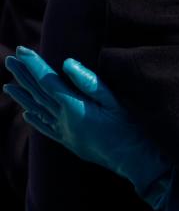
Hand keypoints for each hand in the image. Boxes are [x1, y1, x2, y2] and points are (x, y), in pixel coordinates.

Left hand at [3, 47, 169, 206]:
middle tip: (10, 60)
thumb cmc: (130, 128)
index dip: (35, 65)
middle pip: (39, 94)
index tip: (22, 50)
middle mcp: (64, 120)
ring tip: (8, 85)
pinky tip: (26, 113)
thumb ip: (90, 82)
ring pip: (38, 110)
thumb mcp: (115, 101)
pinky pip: (46, 129)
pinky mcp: (69, 142)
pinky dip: (34, 119)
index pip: (49, 81)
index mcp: (75, 107)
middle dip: (23, 75)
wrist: (134, 160)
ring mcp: (65, 132)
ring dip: (22, 96)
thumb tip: (67, 64)